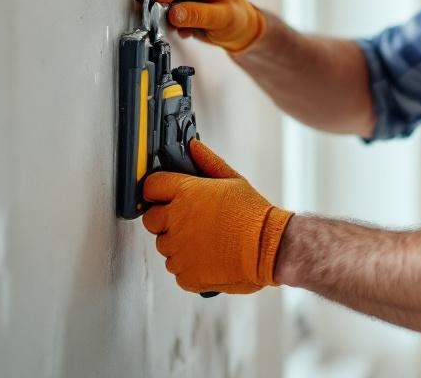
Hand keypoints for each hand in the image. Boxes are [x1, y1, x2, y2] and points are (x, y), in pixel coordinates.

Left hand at [142, 139, 292, 293]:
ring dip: (178, 244)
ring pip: (164, 246)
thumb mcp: (233, 180)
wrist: (269, 248)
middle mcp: (177, 221)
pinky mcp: (185, 274)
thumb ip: (208, 162)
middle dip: (166, 219)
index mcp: (185, 193)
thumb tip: (193, 147)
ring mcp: (178, 250)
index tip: (164, 196)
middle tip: (190, 220)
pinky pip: (177, 268)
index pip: (151, 187)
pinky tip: (208, 256)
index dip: (158, 190)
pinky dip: (189, 265)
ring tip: (206, 240)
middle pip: (151, 219)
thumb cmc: (253, 215)